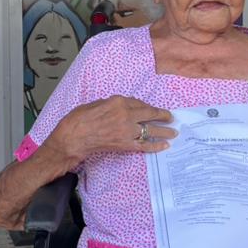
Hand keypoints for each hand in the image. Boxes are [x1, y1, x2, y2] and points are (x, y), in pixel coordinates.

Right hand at [46, 95, 176, 171]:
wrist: (74, 138)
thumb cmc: (80, 119)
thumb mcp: (96, 103)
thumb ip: (113, 103)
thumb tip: (123, 106)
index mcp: (118, 101)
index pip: (139, 103)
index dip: (147, 106)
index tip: (152, 109)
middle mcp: (126, 115)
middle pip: (150, 114)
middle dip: (162, 116)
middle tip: (171, 118)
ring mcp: (127, 131)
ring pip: (150, 130)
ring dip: (164, 131)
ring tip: (173, 133)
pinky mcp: (125, 145)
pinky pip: (144, 145)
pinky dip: (155, 146)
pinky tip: (164, 146)